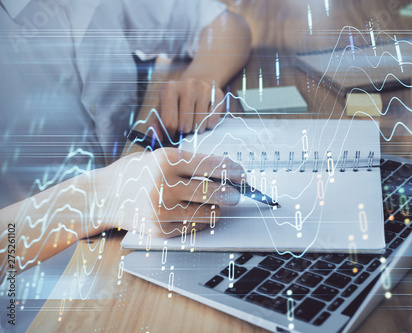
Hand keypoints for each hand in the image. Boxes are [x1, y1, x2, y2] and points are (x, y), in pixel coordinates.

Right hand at [103, 149, 244, 237]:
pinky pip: (193, 227)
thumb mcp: (159, 157)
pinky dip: (199, 222)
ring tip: (216, 205)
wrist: (102, 196)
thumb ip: (190, 163)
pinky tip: (194, 214)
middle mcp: (164, 184)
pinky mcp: (159, 230)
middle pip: (213, 191)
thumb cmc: (134, 173)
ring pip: (207, 213)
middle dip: (231, 194)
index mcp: (166, 160)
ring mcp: (161, 209)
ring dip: (217, 209)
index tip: (241, 174)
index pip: (211, 166)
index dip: (232, 171)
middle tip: (237, 194)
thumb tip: (226, 171)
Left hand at [158, 77, 223, 138]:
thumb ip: (156, 124)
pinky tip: (205, 117)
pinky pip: (212, 121)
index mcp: (169, 89)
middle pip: (185, 125)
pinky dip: (208, 125)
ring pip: (199, 124)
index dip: (170, 133)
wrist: (198, 80)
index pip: (169, 123)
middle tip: (185, 125)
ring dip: (196, 129)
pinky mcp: (217, 94)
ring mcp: (203, 89)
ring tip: (194, 121)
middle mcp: (187, 86)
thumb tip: (157, 138)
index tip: (172, 131)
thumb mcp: (162, 108)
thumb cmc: (177, 99)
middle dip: (184, 131)